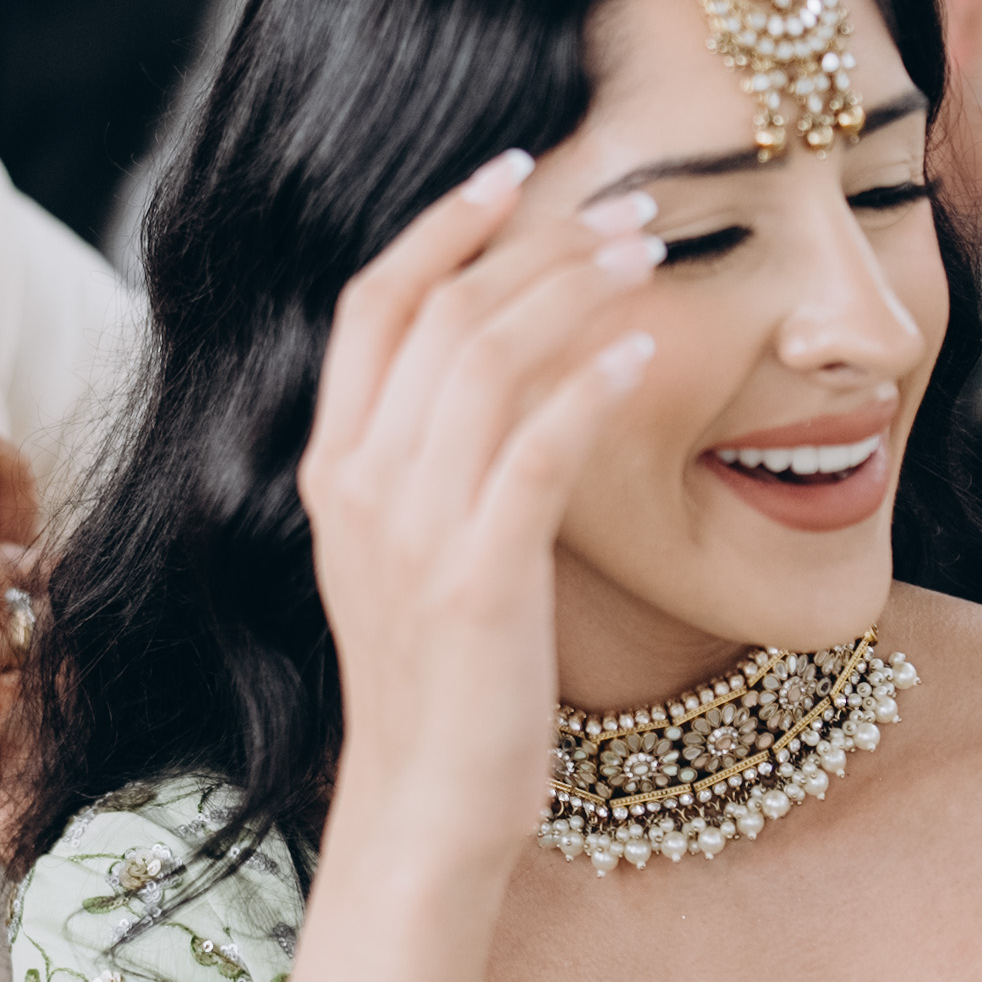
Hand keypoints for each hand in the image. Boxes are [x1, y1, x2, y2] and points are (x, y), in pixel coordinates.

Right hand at [297, 151, 666, 864]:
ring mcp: (413, 530)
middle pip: (443, 311)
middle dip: (539, 241)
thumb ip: (434, 458)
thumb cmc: (440, 683)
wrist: (424, 811)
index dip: (444, 223)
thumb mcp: (409, 551)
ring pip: (488, 360)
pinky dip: (593, 388)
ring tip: (649, 253)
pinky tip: (644, 353)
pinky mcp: (477, 580)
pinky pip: (537, 452)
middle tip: (629, 206)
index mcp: (333, 466)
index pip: (373, 302)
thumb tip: (511, 364)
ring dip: (575, 290)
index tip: (519, 170)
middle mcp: (358, 483)